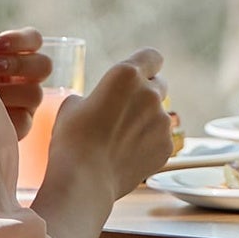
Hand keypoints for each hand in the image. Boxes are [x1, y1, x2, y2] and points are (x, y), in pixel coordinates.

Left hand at [0, 28, 48, 132]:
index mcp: (16, 56)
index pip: (34, 39)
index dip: (21, 40)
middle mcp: (26, 78)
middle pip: (45, 65)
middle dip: (19, 64)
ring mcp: (27, 103)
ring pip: (35, 94)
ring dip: (9, 92)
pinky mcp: (22, 125)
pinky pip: (23, 120)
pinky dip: (5, 115)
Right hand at [42, 49, 175, 201]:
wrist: (83, 181)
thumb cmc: (72, 140)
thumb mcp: (71, 106)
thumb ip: (93, 96)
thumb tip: (95, 103)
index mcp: (126, 75)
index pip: (151, 57)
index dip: (146, 64)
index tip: (138, 74)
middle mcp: (150, 93)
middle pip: (158, 84)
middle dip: (145, 93)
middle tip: (125, 111)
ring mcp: (162, 121)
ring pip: (160, 114)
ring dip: (146, 121)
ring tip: (121, 140)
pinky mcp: (167, 146)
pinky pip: (160, 138)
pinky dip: (149, 144)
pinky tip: (127, 156)